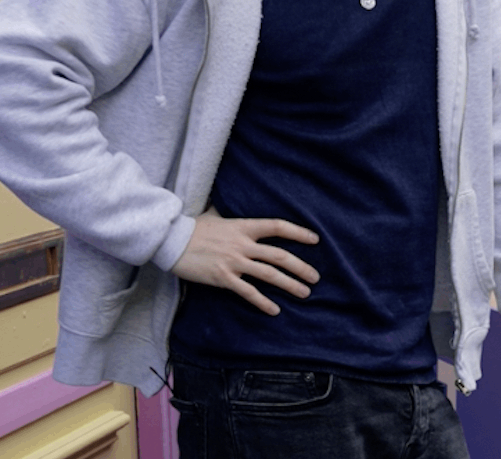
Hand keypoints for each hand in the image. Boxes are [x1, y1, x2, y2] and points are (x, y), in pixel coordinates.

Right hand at [170, 206, 320, 315]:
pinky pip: (248, 292)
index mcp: (244, 226)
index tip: (315, 239)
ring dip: (290, 285)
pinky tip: (275, 310)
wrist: (171, 241)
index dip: (299, 233)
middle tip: (316, 277)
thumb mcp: (216, 215)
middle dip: (301, 267)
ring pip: (269, 275)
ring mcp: (234, 262)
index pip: (278, 227)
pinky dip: (263, 302)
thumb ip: (229, 213)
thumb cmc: (193, 227)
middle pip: (280, 256)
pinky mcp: (223, 278)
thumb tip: (228, 203)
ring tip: (305, 293)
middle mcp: (243, 244)